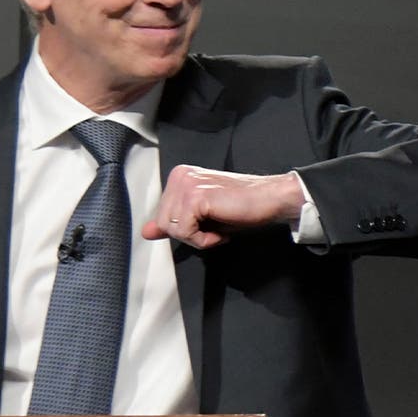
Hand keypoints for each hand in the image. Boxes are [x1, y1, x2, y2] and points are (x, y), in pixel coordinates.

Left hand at [144, 166, 305, 249]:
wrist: (271, 199)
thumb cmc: (244, 207)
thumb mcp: (203, 217)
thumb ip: (173, 222)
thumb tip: (146, 232)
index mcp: (180, 177)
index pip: (162, 215)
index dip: (187, 228)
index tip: (211, 222)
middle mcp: (180, 176)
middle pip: (163, 223)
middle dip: (191, 234)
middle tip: (217, 227)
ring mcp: (186, 184)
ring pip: (172, 229)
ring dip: (199, 238)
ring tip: (220, 227)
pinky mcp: (195, 197)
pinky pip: (185, 232)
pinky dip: (205, 239)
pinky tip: (223, 230)